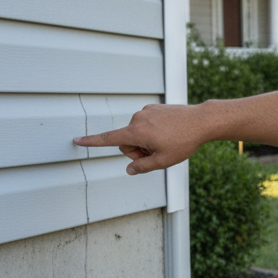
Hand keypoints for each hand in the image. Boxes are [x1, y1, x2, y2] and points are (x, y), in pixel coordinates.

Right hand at [73, 102, 209, 174]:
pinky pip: (147, 124)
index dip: (91, 142)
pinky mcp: (153, 108)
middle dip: (138, 151)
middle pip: (126, 142)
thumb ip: (143, 167)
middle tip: (158, 153)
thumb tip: (130, 169)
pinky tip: (170, 133)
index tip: (76, 140)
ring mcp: (146, 111)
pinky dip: (153, 132)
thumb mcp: (164, 161)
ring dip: (147, 141)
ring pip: (137, 133)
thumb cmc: (184, 141)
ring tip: (167, 142)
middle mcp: (137, 119)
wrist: (202, 120)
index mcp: (136, 132)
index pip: (109, 139)